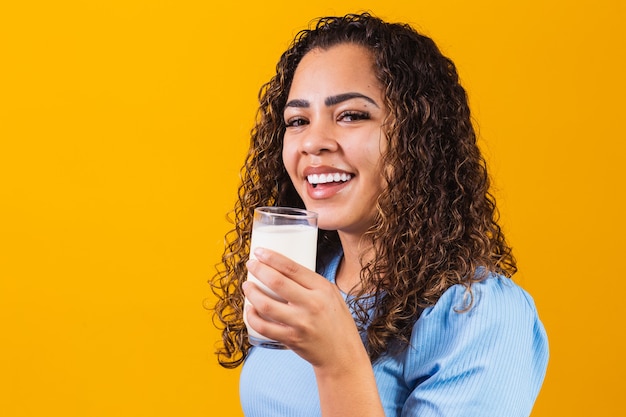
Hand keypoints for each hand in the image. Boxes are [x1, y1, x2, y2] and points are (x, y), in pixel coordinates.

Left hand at [243, 248, 364, 368]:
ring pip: (267, 305)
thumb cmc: (336, 321)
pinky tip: (249, 310)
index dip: (272, 258)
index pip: (292, 268)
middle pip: (277, 282)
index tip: (259, 251)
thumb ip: (311, 284)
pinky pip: (265, 327)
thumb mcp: (332, 295)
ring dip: (252, 293)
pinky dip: (252, 318)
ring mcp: (301, 323)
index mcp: (322, 289)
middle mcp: (312, 304)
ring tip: (247, 286)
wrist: (342, 355)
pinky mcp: (292, 339)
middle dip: (258, 270)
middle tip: (250, 264)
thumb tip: (283, 268)